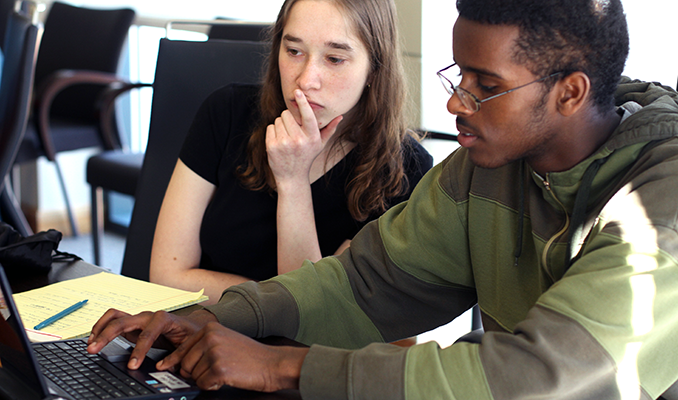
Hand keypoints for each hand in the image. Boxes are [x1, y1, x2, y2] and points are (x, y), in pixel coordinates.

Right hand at [87, 308, 217, 369]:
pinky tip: (95, 339)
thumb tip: (164, 368)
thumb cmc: (190, 335)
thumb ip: (177, 356)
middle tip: (94, 350)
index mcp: (164, 319)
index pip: (148, 334)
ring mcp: (139, 319)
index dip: (139, 350)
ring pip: (115, 316)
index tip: (132, 365)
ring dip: (101, 328)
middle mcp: (148, 316)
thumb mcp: (188, 346)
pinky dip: (102, 327)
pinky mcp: (132, 325)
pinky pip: (114, 320)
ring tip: (91, 344)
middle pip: (124, 321)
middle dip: (108, 335)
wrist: (191, 327)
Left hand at [158, 322, 307, 391]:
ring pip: (193, 375)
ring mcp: (214, 353)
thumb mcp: (225, 341)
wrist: (273, 363)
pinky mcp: (219, 369)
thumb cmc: (251, 355)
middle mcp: (210, 337)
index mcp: (210, 329)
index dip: (173, 361)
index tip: (164, 367)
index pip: (183, 347)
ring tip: (225, 372)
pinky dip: (213, 386)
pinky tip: (227, 378)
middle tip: (213, 372)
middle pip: (185, 364)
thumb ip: (203, 347)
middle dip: (194, 373)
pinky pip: (203, 384)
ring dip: (206, 379)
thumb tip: (178, 362)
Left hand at [266, 89, 342, 187]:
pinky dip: (273, 132)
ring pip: (278, 119)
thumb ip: (329, 129)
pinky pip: (270, 127)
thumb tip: (340, 116)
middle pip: (287, 113)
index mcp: (312, 137)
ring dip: (281, 125)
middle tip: (292, 131)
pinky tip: (279, 142)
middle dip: (288, 119)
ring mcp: (284, 143)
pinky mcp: (272, 146)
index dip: (303, 103)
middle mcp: (299, 140)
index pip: (308, 116)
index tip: (298, 92)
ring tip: (286, 138)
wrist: (292, 176)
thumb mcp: (320, 144)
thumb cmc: (307, 156)